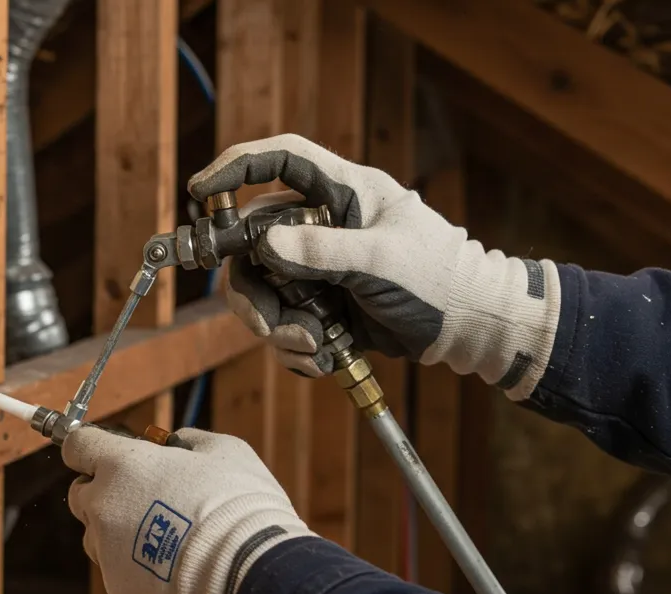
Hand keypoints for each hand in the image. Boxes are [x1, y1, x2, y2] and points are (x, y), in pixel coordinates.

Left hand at [62, 425, 313, 593]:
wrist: (245, 571)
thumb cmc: (237, 503)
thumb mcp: (223, 450)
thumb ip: (188, 441)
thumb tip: (176, 444)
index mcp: (121, 465)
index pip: (78, 446)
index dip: (89, 447)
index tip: (104, 451)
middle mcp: (103, 506)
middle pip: (81, 494)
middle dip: (102, 492)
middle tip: (141, 496)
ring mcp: (107, 550)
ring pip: (96, 536)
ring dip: (116, 532)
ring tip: (161, 537)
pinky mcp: (119, 587)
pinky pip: (117, 570)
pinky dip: (135, 566)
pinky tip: (170, 566)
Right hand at [191, 134, 561, 399]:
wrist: (471, 328)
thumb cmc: (441, 281)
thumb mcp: (383, 261)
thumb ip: (323, 251)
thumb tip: (264, 243)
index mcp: (344, 193)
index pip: (280, 160)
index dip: (235, 166)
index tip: (199, 190)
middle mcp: (323, 225)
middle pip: (252, 243)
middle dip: (253, 290)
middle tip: (269, 326)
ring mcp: (319, 266)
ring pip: (261, 288)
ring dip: (274, 325)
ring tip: (311, 347)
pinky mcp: (321, 303)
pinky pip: (282, 319)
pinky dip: (292, 345)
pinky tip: (322, 357)